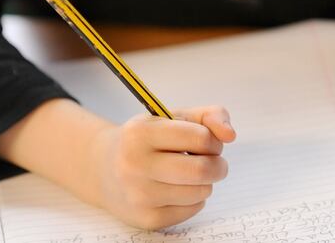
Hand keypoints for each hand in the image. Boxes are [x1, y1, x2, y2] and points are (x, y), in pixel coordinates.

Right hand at [90, 106, 235, 229]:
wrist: (104, 169)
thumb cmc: (147, 140)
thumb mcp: (172, 118)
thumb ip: (208, 116)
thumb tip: (230, 135)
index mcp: (140, 133)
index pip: (200, 137)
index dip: (213, 140)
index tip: (209, 142)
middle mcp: (134, 164)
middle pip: (201, 170)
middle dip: (218, 165)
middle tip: (214, 162)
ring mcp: (138, 195)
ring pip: (200, 192)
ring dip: (205, 183)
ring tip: (191, 175)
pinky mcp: (146, 219)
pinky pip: (191, 210)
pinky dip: (194, 199)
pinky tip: (178, 189)